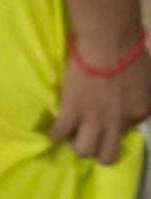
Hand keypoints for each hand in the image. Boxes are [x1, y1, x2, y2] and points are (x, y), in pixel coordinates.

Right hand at [50, 35, 150, 164]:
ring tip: (74, 134)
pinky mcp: (71, 111)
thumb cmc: (129, 53)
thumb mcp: (147, 82)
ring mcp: (93, 119)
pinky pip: (59, 133)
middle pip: (107, 156)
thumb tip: (125, 107)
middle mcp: (117, 123)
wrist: (108, 42)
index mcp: (140, 113)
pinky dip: (56, 132)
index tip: (107, 120)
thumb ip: (137, 101)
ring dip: (78, 144)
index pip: (128, 135)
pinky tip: (56, 127)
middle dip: (98, 151)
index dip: (115, 128)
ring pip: (84, 151)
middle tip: (91, 137)